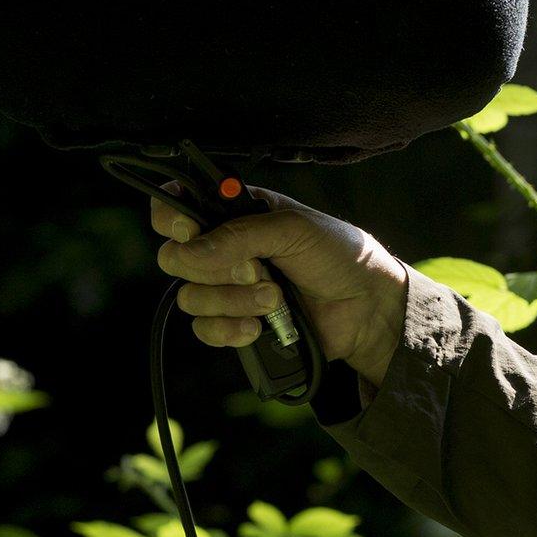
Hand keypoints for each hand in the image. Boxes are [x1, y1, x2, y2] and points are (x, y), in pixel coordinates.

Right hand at [149, 183, 407, 385]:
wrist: (366, 307)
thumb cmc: (338, 255)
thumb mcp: (294, 229)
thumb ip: (240, 234)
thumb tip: (190, 249)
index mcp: (236, 214)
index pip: (179, 206)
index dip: (170, 218)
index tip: (187, 229)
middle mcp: (224, 250)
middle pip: (175, 258)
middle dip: (216, 268)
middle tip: (258, 269)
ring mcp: (228, 289)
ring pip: (190, 298)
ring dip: (234, 300)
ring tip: (275, 298)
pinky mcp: (235, 323)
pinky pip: (204, 330)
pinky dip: (230, 329)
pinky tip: (258, 327)